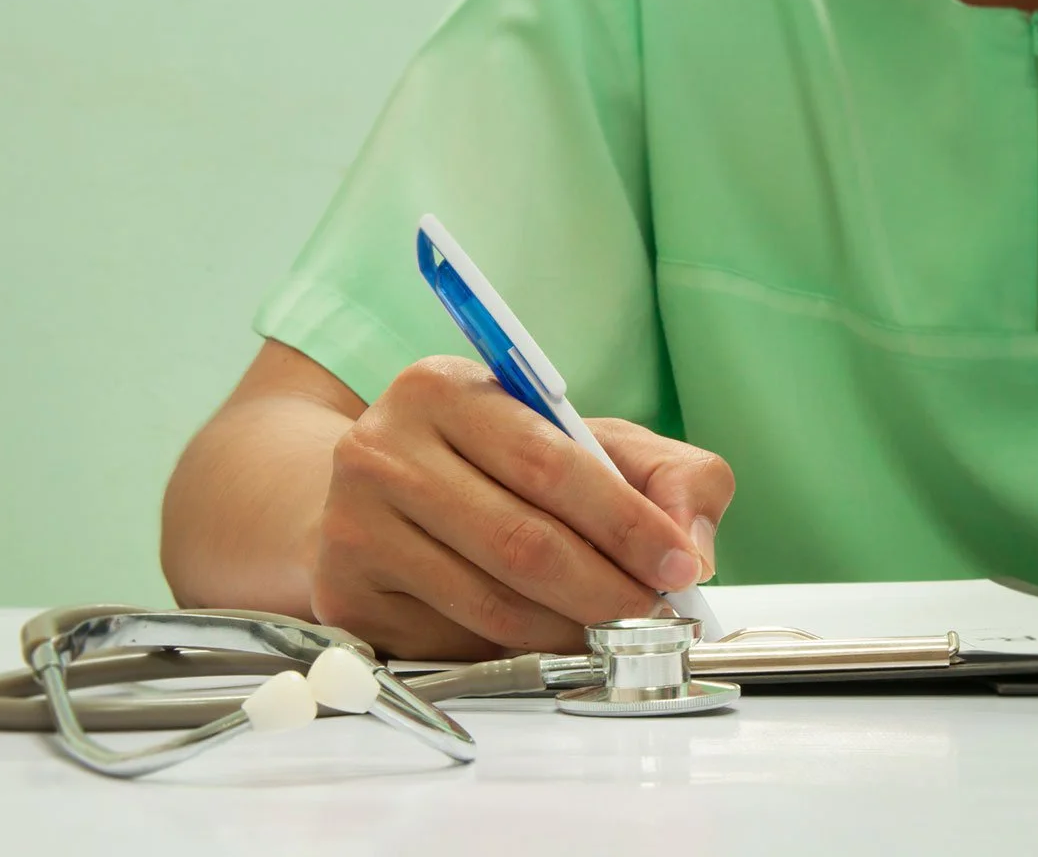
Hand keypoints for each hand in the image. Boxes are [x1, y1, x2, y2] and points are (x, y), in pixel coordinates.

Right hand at [309, 356, 733, 660]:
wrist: (383, 492)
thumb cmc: (500, 464)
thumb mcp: (591, 441)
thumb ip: (669, 474)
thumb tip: (694, 546)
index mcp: (445, 388)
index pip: (550, 463)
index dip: (626, 523)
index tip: (679, 566)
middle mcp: (382, 447)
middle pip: (521, 541)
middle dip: (607, 589)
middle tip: (656, 615)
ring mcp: (352, 523)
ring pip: (491, 601)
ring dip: (571, 629)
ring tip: (614, 630)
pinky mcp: (344, 592)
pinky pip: (454, 638)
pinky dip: (521, 649)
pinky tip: (553, 637)